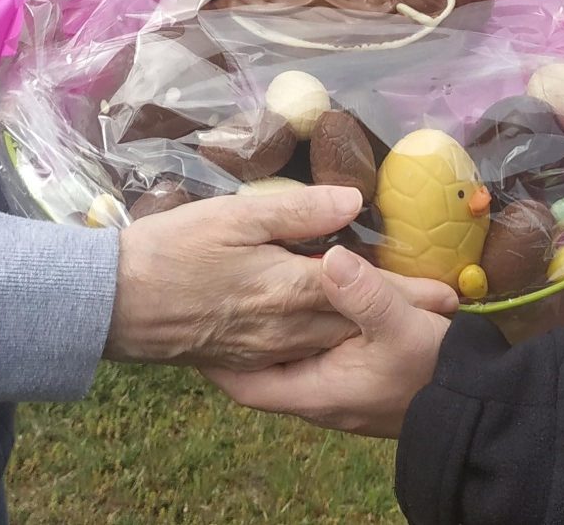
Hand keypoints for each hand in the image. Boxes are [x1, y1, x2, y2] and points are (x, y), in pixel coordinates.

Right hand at [104, 185, 451, 369]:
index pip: (362, 288)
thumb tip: (353, 203)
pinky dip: (325, 346)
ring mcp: (263, 349)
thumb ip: (297, 213)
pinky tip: (334, 337)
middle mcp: (283, 327)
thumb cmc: (171, 249)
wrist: (114, 302)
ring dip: (366, 332)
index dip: (407, 290)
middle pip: (354, 322)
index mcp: (287, 287)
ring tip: (401, 321)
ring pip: (329, 343)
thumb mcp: (233, 217)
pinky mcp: (242, 359)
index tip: (449, 291)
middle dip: (397, 317)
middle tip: (439, 308)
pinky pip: (297, 356)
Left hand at [201, 243, 449, 437]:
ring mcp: (344, 394)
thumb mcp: (402, 327)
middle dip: (241, 342)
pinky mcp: (364, 383)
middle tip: (218, 301)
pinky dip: (308, 334)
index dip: (215, 360)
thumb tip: (330, 258)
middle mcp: (322, 400)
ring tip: (255, 294)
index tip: (195, 324)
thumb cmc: (434, 370)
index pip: (246, 385)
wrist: (480, 405)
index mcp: (317, 392)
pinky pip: (320, 359)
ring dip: (277, 334)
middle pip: (265, 372)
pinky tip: (311, 303)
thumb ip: (365, 292)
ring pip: (293, 363)